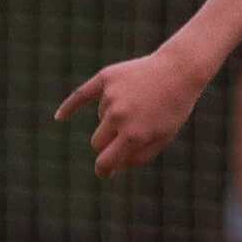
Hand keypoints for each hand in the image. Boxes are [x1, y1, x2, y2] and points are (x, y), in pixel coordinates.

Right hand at [55, 46, 210, 176]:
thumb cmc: (174, 106)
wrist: (180, 69)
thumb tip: (113, 167)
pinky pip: (81, 94)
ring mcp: (111, 96)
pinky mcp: (106, 78)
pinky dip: (70, 106)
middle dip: (109, 142)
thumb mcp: (165, 136)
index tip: (104, 172)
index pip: (106, 162)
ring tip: (140, 102)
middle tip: (129, 132)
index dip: (104, 169)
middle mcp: (119, 116)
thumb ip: (139, 157)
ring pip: (100, 118)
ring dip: (114, 116)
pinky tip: (60, 117)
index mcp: (133, 135)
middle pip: (98, 141)